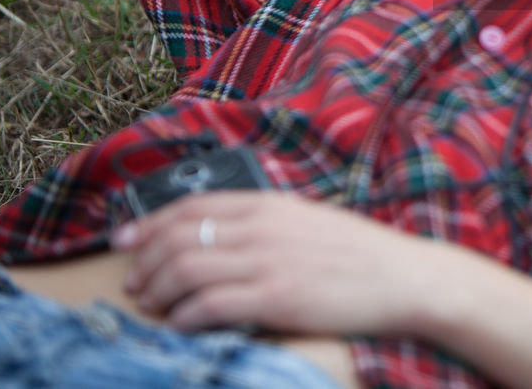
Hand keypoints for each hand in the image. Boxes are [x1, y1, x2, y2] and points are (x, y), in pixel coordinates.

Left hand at [111, 191, 447, 334]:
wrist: (406, 278)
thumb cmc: (362, 254)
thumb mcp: (310, 221)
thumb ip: (268, 224)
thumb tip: (223, 236)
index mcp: (271, 204)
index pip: (192, 206)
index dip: (149, 223)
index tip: (125, 240)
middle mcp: (263, 228)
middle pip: (179, 237)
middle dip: (145, 261)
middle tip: (133, 283)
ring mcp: (269, 262)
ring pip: (186, 270)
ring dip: (158, 290)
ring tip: (151, 306)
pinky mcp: (277, 297)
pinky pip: (210, 305)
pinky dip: (184, 317)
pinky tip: (179, 325)